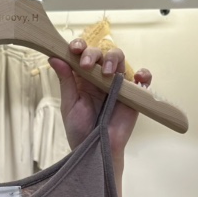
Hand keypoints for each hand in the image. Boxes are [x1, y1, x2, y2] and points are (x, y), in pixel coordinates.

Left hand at [49, 40, 151, 178]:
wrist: (95, 149)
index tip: (74, 49)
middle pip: (101, 53)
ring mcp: (117, 84)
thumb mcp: (70, 104)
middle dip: (93, 53)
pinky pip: (142, 79)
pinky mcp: (131, 94)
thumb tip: (54, 57)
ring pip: (119, 59)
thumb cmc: (80, 129)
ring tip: (106, 73)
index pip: (82, 54)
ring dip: (113, 59)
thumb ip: (66, 80)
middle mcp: (99, 77)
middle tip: (86, 65)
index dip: (79, 46)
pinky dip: (143, 74)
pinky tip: (138, 77)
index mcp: (83, 78)